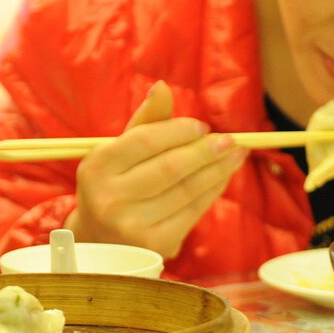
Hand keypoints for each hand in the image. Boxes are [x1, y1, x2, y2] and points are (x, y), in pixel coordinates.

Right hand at [67, 80, 249, 258]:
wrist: (100, 242)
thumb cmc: (113, 185)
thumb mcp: (117, 152)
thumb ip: (144, 122)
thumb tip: (163, 87)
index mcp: (97, 167)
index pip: (146, 140)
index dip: (179, 130)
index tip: (202, 126)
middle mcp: (110, 197)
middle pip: (170, 167)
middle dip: (206, 150)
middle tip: (231, 140)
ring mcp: (132, 225)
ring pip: (187, 190)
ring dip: (218, 169)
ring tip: (236, 155)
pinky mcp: (156, 245)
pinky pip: (194, 211)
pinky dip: (212, 190)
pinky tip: (223, 177)